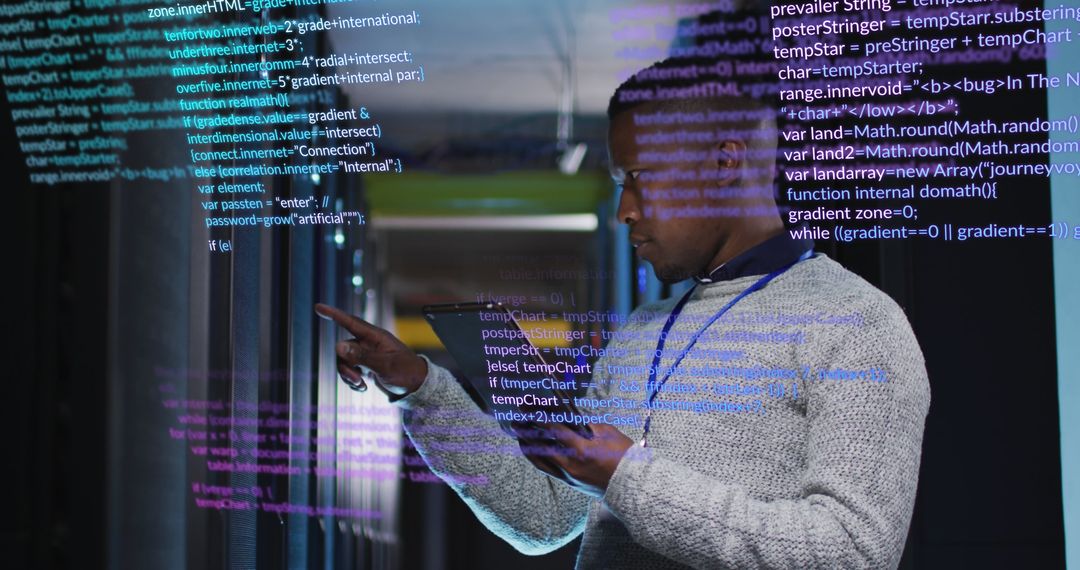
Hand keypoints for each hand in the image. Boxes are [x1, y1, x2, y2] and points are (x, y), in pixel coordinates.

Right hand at [314, 303, 427, 395]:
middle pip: (343, 349)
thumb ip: (361, 356)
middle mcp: (369, 343)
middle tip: (356, 379)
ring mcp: (367, 355)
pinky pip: (350, 371)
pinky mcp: (366, 367)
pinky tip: (362, 388)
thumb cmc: (406, 371)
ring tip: (360, 385)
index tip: (318, 307)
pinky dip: (352, 381)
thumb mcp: (385, 365)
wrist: (417, 387)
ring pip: (344, 362)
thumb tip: (338, 346)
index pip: (351, 322)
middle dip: (345, 366)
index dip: (333, 314)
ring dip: (348, 376)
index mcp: (375, 337)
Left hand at [513, 422, 633, 498]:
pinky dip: (537, 458)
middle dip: (526, 431)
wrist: (632, 485)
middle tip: (517, 419)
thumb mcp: (607, 433)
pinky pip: (547, 469)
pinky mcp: (569, 482)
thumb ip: (586, 425)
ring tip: (518, 434)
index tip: (528, 407)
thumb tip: (570, 420)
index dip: (539, 417)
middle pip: (541, 446)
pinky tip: (531, 450)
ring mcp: (568, 476)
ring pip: (539, 460)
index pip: (554, 430)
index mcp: (582, 450)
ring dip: (527, 446)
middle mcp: (571, 465)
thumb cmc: (624, 456)